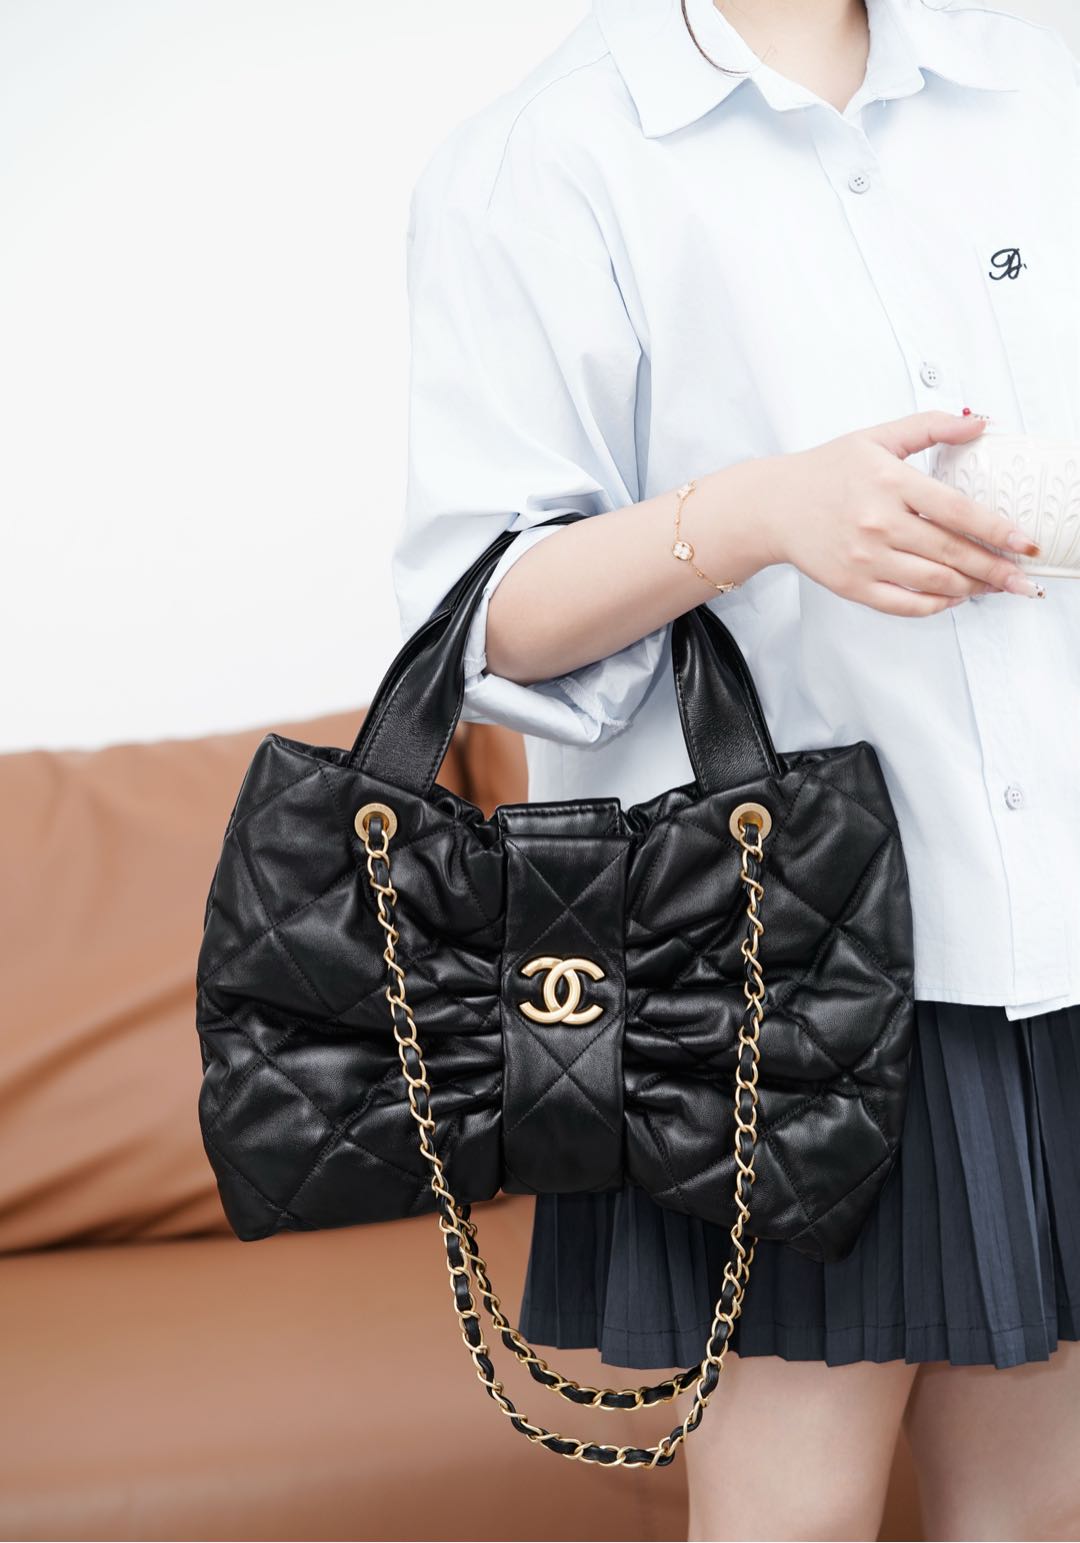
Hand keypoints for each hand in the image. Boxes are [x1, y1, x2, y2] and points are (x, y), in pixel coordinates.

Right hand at [754, 411, 1042, 616]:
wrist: (772, 507)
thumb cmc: (826, 471)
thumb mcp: (877, 436)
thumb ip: (930, 427)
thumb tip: (980, 423)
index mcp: (889, 482)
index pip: (957, 511)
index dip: (996, 529)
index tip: (1022, 541)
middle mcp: (878, 523)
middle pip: (952, 553)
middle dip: (995, 568)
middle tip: (1022, 577)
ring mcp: (865, 559)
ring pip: (934, 582)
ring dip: (971, 588)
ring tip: (992, 586)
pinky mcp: (852, 585)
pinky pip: (904, 605)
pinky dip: (935, 605)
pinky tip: (952, 597)